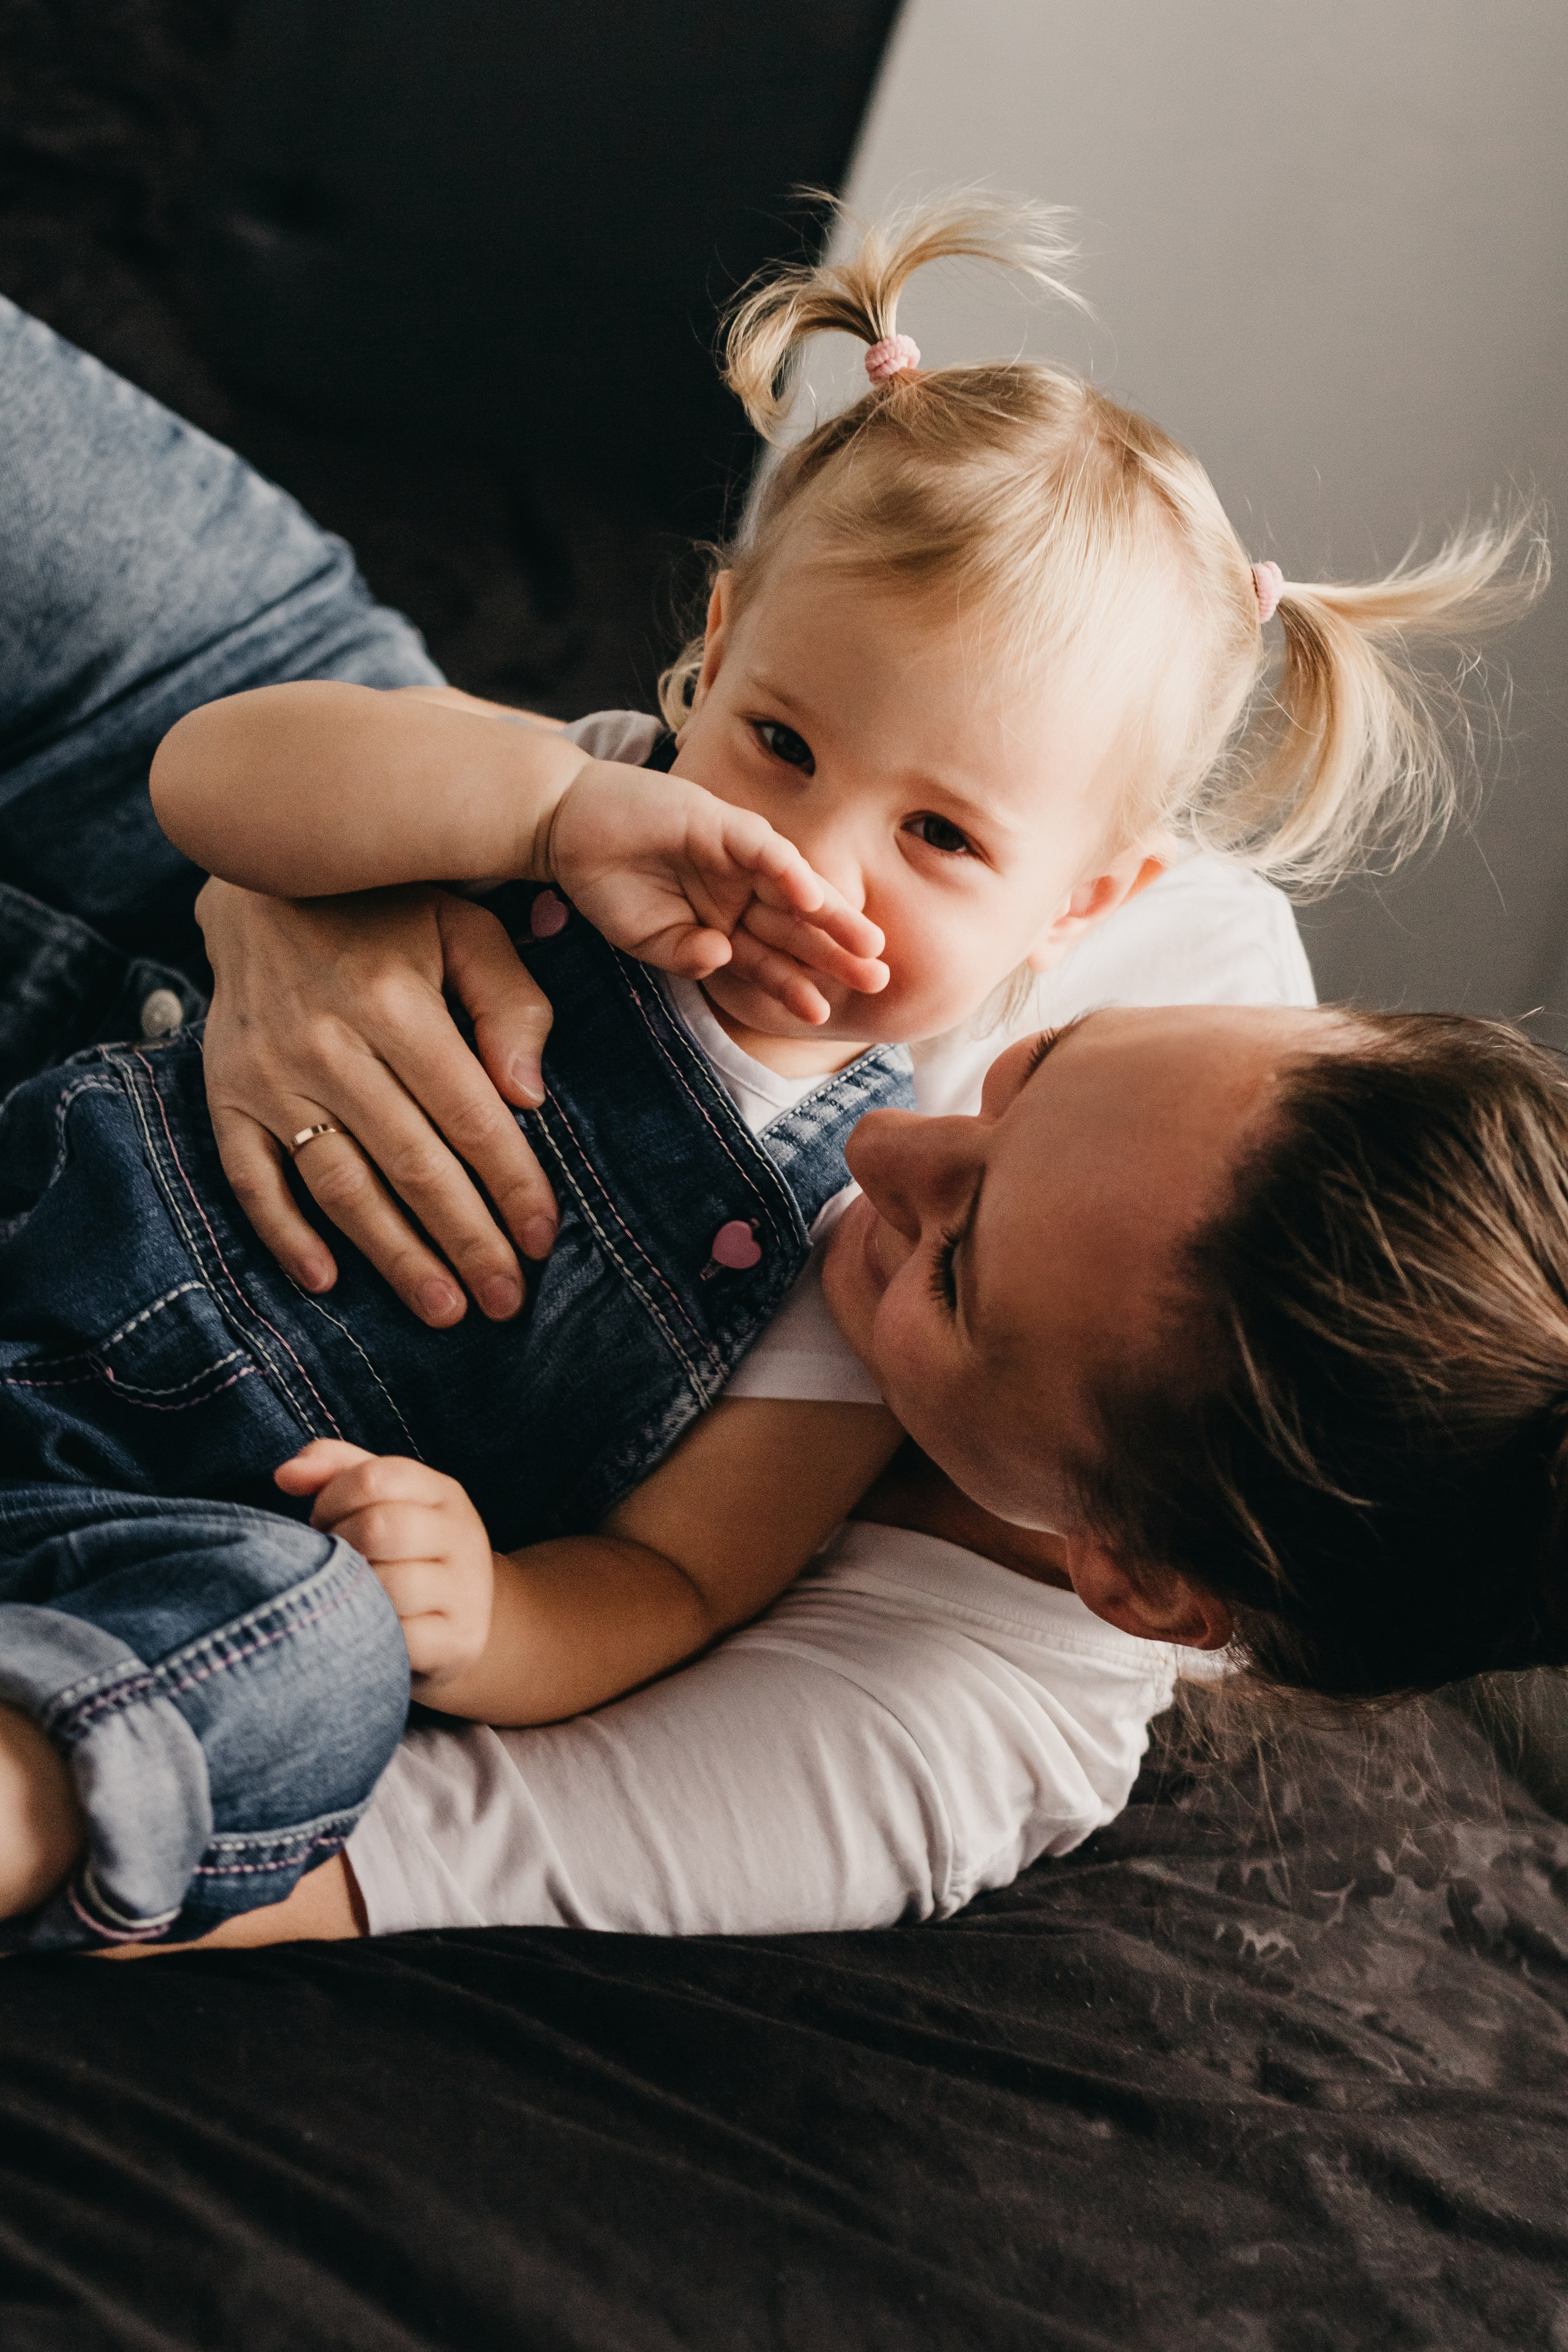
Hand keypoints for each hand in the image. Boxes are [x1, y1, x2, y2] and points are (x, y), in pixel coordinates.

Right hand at [198, 878, 559, 1326]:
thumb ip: (509, 1002)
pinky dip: (285, 1235)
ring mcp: (268, 1076)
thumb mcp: (463, 928)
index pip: (468, 1115)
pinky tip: (328, 1281)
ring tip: (442, 1307)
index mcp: (393, 1002)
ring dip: (393, 1256)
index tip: (542, 1240)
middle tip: (503, 1301)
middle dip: (464, 1240)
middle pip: (410, 1164)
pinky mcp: (227, 1096)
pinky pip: (252, 1179)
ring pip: (339, 1185)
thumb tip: (528, 1094)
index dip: (511, 1184)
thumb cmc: (386, 912)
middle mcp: (326, 1045)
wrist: (262, 879)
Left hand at [277, 1439, 495, 1693]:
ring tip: (346, 1594)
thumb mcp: (380, 1502)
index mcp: (443, 1494)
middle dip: (338, 1545)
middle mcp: (464, 1536)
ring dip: (351, 1594)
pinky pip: (399, 1636)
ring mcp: (466, 1591)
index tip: (322, 1521)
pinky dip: (371, 1635)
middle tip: (331, 1562)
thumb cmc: (400, 1555)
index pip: (376, 1477)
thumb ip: (333, 1471)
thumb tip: (286, 1474)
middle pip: (380, 1527)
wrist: (456, 1625)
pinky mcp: (460, 1641)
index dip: (331, 1498)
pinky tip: (367, 1629)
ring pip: (389, 1585)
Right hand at [547, 760, 888, 1021]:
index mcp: (726, 924)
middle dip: (836, 954)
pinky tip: (810, 899)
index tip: (823, 1014)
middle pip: (797, 929)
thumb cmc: (610, 885)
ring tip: (867, 945)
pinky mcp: (722, 823)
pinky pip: (763, 850)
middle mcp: (741, 892)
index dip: (795, 985)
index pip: (770, 959)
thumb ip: (685, 955)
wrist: (567, 829)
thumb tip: (720, 958)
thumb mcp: (647, 938)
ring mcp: (737, 858)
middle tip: (877, 981)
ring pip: (794, 891)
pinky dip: (786, 872)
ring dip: (830, 915)